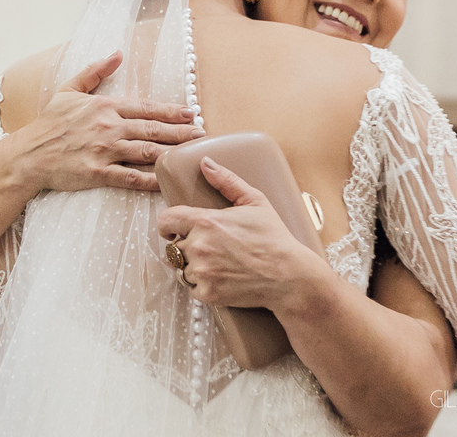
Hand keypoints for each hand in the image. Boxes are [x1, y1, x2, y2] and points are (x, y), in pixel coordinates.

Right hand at [13, 51, 204, 193]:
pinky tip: (166, 180)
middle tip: (201, 134)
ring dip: (172, 152)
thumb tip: (117, 53)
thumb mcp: (70, 89)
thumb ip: (95, 71)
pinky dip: (150, 179)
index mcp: (105, 107)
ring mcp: (104, 151)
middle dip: (180, 132)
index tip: (191, 113)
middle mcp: (109, 127)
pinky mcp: (98, 173)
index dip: (171, 110)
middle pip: (153, 129)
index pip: (145, 107)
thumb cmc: (49, 123)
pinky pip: (130, 177)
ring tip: (191, 154)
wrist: (29, 153)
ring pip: (146, 151)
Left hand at [157, 158, 326, 310]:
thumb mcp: (255, 201)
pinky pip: (191, 288)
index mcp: (206, 222)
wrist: (290, 276)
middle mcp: (199, 246)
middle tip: (208, 248)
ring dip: (193, 267)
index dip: (167, 224)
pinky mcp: (208, 293)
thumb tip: (206, 163)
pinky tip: (219, 278)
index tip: (171, 229)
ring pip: (181, 268)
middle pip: (174, 246)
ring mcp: (202, 271)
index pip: (166, 220)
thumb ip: (227, 180)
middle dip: (187, 246)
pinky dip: (201, 285)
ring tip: (215, 264)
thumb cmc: (275, 239)